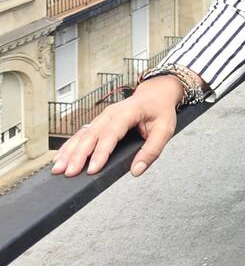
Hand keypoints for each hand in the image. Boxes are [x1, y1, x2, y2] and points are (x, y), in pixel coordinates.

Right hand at [51, 75, 182, 177]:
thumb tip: (137, 170)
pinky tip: (60, 157)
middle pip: (92, 134)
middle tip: (69, 172)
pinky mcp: (98, 122)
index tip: (93, 169)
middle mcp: (112, 113)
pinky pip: (81, 133)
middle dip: (79, 155)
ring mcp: (103, 116)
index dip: (101, 152)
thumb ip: (152, 150)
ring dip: (70, 151)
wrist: (156, 93)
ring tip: (58, 168)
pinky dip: (70, 146)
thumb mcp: (165, 129)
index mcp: (129, 112)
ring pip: (83, 134)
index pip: (112, 133)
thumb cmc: (160, 110)